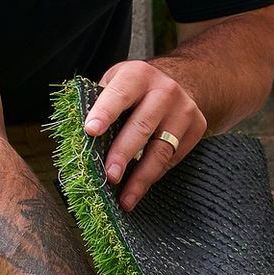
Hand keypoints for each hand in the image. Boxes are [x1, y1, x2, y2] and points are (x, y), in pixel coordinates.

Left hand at [84, 60, 208, 210]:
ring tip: (125, 198)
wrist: (179, 82)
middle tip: (109, 176)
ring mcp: (184, 110)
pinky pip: (172, 159)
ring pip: (160, 150)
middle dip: (123, 154)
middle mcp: (164, 91)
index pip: (119, 94)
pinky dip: (153, 176)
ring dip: (140, 177)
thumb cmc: (134, 88)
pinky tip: (138, 189)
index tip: (90, 131)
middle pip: (141, 127)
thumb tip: (76, 138)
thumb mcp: (115, 82)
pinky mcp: (196, 128)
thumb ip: (97, 103)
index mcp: (137, 76)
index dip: (104, 112)